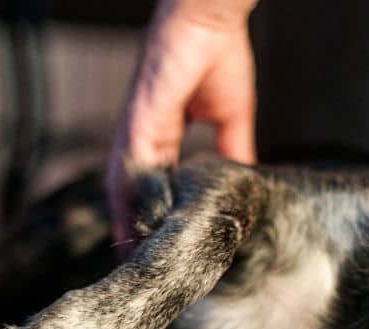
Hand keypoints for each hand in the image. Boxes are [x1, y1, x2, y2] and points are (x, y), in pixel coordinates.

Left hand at [106, 0, 257, 255]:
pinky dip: (133, 197)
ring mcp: (139, 127)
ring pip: (124, 184)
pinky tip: (138, 223)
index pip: (154, 182)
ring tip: (133, 256)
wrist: (212, 22)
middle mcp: (144, 134)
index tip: (161, 245)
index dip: (154, 214)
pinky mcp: (141, 118)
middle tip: (138, 264)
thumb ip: (233, 151)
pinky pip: (133, 165)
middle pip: (131, 190)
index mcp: (163, 132)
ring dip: (127, 220)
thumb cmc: (219, 57)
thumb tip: (244, 180)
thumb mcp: (232, 118)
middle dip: (133, 226)